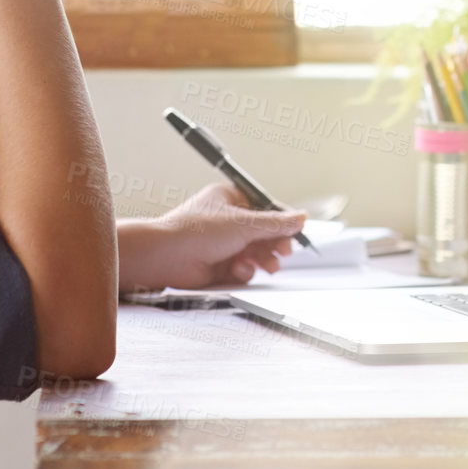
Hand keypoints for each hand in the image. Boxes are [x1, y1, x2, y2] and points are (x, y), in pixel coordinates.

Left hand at [117, 184, 308, 291]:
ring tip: (268, 266)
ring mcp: (223, 243)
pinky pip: (244, 268)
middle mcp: (228, 220)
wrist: (167, 257)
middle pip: (263, 233)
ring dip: (263, 259)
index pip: (266, 208)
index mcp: (231, 199)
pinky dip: (245, 270)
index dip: (283, 221)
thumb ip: (275, 223)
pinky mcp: (220, 264)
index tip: (297, 231)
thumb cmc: (196, 231)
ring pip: (256, 252)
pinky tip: (239, 269)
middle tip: (283, 252)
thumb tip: (300, 218)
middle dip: (274, 243)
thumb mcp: (244, 223)